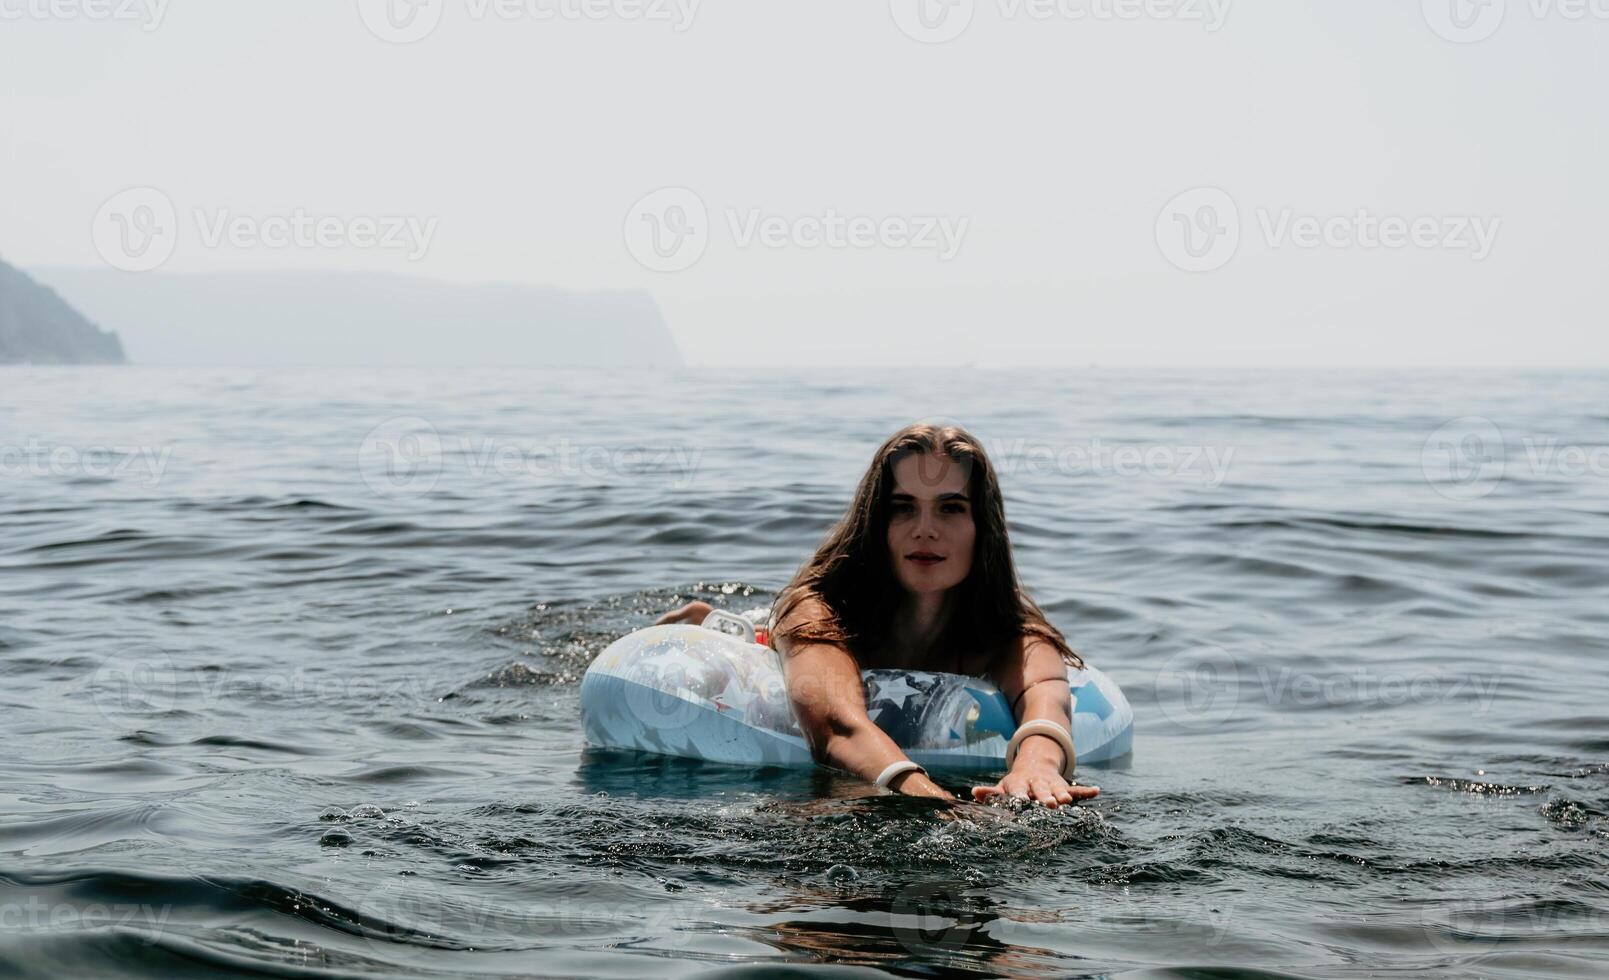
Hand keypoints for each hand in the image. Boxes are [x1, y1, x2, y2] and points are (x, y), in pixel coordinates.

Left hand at [971, 762, 1099, 808]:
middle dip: (1045, 797)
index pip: (1019, 791)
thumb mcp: (1003, 787)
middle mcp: (1037, 783)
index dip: (1020, 797)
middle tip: (1050, 804)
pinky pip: (1077, 790)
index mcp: (1020, 784)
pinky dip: (1086, 791)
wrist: (1034, 764)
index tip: (1021, 802)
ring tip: (1067, 799)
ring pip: (1059, 790)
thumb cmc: (1015, 784)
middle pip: (1041, 790)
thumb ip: (991, 793)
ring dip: (1063, 794)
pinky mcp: (1064, 787)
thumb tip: (975, 793)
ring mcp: (1052, 785)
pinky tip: (1096, 791)